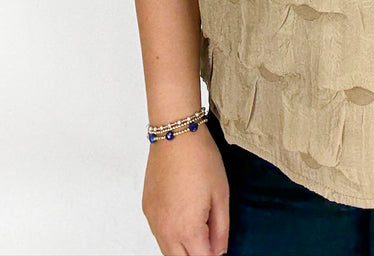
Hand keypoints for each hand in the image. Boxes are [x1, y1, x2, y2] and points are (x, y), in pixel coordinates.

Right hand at [142, 125, 229, 255]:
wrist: (176, 134)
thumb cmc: (201, 159)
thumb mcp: (221, 195)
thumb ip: (221, 229)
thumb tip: (220, 251)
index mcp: (187, 229)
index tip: (220, 248)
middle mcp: (166, 230)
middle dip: (197, 255)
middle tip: (209, 242)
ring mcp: (153, 220)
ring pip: (167, 251)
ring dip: (182, 248)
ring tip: (199, 229)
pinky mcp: (147, 209)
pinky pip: (158, 233)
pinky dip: (170, 235)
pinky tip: (183, 217)